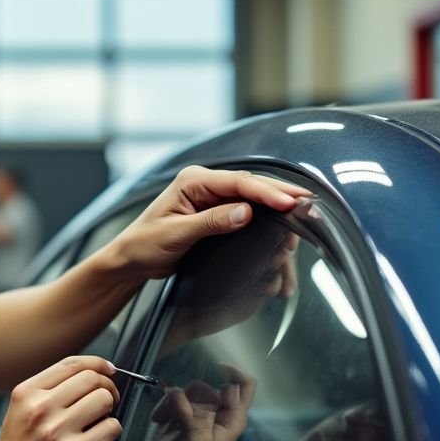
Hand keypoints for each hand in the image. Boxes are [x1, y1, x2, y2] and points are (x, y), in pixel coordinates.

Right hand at [0, 356, 122, 440]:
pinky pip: (111, 428)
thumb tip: (91, 376)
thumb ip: (48, 392)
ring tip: (100, 421)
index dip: (97, 364)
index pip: (72, 363)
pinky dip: (111, 431)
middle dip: (108, 388)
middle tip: (108, 400)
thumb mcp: (20, 412)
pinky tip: (98, 439)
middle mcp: (41, 409)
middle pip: (93, 379)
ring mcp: (58, 432)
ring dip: (109, 410)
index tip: (108, 370)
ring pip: (105, 400)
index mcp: (27, 394)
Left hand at [112, 167, 309, 279]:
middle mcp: (204, 184)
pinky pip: (245, 209)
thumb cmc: (145, 244)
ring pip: (251, 195)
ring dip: (275, 202)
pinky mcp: (215, 212)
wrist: (131, 259)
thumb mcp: (176, 235)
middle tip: (308, 201)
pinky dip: (264, 214)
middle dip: (279, 192)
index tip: (289, 202)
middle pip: (250, 184)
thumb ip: (211, 222)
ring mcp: (210, 197)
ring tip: (302, 208)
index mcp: (193, 181)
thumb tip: (246, 213)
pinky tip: (281, 219)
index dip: (266, 192)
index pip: (238, 182)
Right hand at [148, 366, 256, 440]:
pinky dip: (163, 407)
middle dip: (190, 394)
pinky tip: (159, 421)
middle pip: (208, 385)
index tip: (214, 368)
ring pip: (186, 390)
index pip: (243, 384)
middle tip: (179, 412)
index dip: (232, 373)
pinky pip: (171, 399)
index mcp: (232, 418)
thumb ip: (192, 414)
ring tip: (165, 419)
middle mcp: (218, 414)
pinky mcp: (180, 418)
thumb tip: (177, 392)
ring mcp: (198, 415)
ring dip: (172, 401)